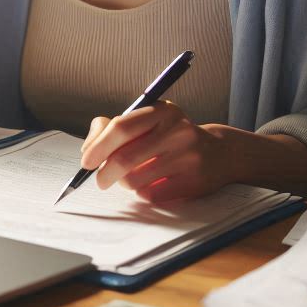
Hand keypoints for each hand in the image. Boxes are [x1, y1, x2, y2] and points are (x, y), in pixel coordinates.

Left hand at [79, 101, 234, 204]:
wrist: (220, 153)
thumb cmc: (172, 137)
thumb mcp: (150, 121)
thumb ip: (117, 127)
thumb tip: (89, 146)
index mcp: (162, 110)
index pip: (121, 127)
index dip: (98, 146)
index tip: (86, 161)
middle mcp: (177, 130)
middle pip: (125, 158)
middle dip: (104, 173)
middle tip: (100, 180)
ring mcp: (187, 156)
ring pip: (135, 180)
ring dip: (126, 183)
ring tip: (134, 178)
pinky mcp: (193, 181)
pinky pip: (151, 195)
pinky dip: (144, 193)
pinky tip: (154, 184)